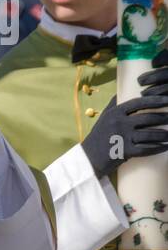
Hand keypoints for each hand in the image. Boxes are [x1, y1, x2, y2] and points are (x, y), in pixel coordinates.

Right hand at [80, 49, 167, 178]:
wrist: (88, 158)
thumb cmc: (98, 136)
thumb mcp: (103, 117)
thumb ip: (113, 104)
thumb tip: (121, 91)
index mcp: (115, 113)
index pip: (139, 103)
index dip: (155, 100)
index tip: (167, 99)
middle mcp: (119, 123)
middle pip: (148, 118)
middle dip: (164, 118)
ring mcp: (122, 137)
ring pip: (150, 134)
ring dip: (164, 134)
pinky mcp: (125, 151)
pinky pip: (146, 149)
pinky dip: (158, 148)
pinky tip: (166, 146)